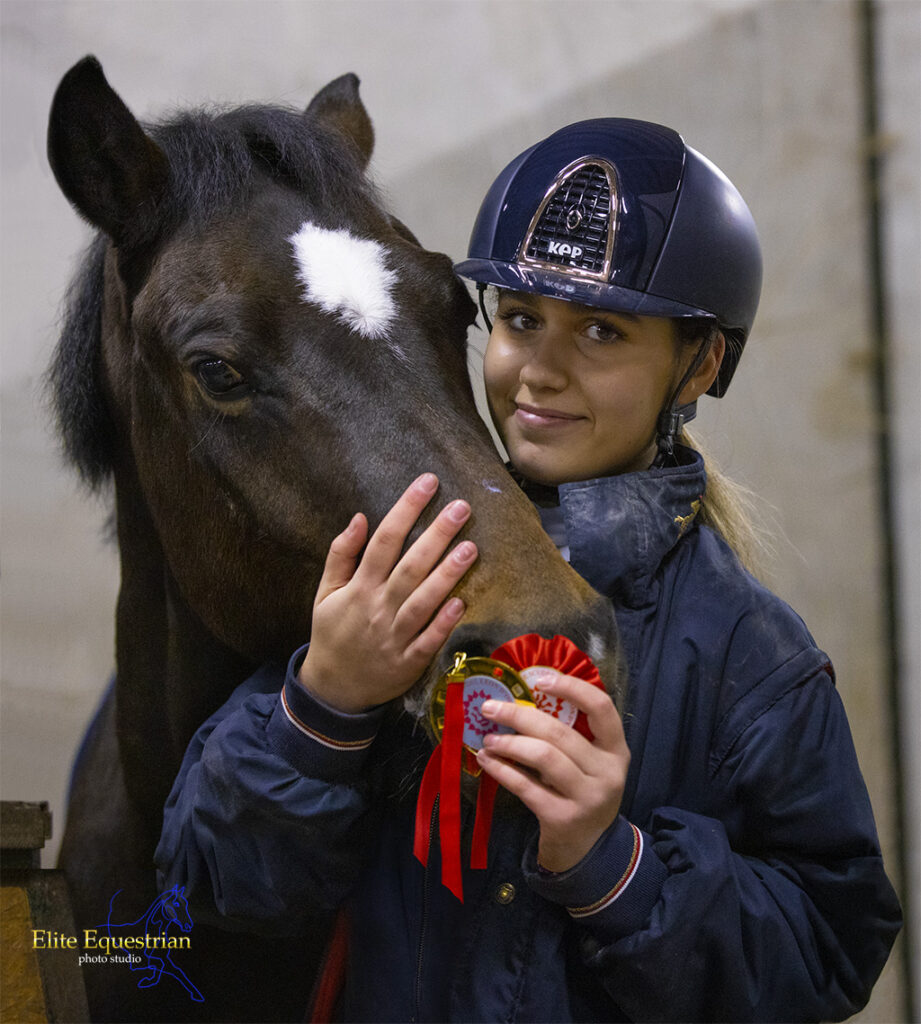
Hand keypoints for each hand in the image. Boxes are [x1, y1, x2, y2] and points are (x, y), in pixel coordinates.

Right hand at [298, 473, 477, 712]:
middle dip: (436, 535)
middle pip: (410, 566)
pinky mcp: (409, 661)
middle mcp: (378, 607)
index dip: (406, 509)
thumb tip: (358, 517)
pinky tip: (462, 603)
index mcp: (359, 587)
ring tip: (470, 548)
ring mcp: (394, 636)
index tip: (428, 483)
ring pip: (423, 601)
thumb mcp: (325, 592)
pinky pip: (428, 641)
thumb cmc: (333, 633)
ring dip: (447, 575)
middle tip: (462, 507)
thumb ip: (340, 555)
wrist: (333, 688)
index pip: (384, 540)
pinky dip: (443, 623)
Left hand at [475, 673, 629, 871]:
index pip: (601, 707)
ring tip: (488, 739)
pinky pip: (526, 786)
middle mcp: (607, 772)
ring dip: (509, 744)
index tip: (540, 679)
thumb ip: (567, 735)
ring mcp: (587, 797)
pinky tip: (486, 761)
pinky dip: (501, 770)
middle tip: (489, 708)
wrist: (586, 849)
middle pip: (560, 732)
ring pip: (543, 757)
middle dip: (519, 715)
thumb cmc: (581, 792)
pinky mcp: (562, 818)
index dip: (571, 688)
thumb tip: (519, 700)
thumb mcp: (588, 763)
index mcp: (616, 750)